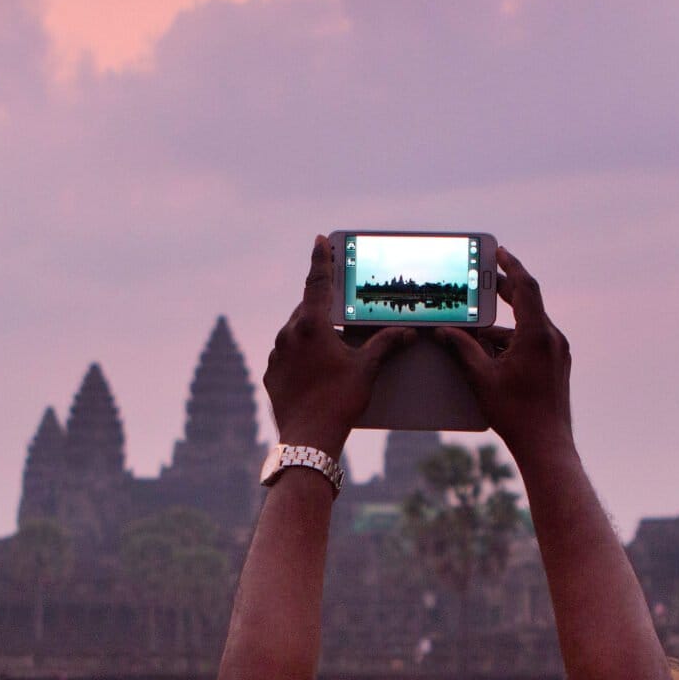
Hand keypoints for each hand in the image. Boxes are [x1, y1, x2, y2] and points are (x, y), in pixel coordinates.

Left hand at [262, 237, 413, 452]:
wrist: (308, 438)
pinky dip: (301, 353)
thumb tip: (406, 332)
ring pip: (296, 331)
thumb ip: (386, 344)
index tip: (320, 240)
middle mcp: (289, 334)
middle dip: (323, 305)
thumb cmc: (339, 401)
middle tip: (339, 306)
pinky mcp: (272, 372)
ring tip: (332, 346)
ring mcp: (277, 354)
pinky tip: (316, 367)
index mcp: (312, 325)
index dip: (321, 259)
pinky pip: (287, 353)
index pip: (317, 281)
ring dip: (312, 332)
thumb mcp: (366, 369)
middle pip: (307, 307)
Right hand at [441, 248, 571, 463]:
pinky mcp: (556, 365)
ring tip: (476, 333)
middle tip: (484, 280)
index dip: (511, 266)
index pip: (526, 288)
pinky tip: (491, 355)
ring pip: (528, 325)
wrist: (546, 445)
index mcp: (537, 335)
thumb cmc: (516, 414)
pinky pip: (533, 341)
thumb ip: (462, 349)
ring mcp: (557, 352)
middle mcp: (552, 339)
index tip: (499, 252)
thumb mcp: (481, 378)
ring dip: (503, 325)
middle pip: (528, 303)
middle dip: (504, 292)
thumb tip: (445, 331)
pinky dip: (512, 341)